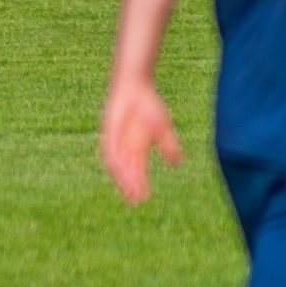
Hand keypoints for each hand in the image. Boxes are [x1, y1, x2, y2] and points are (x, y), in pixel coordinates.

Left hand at [100, 78, 182, 203]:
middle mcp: (123, 146)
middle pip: (125, 170)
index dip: (138, 184)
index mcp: (135, 148)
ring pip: (117, 162)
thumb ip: (169, 146)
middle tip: (134, 199)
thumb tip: (177, 163)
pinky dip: (113, 158)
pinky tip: (118, 167)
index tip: (142, 199)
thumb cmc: (149, 106)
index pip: (135, 171)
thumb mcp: (162, 128)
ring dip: (122, 175)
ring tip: (128, 187)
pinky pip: (109, 147)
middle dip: (130, 184)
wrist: (135, 86)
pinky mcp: (108, 130)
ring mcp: (115, 138)